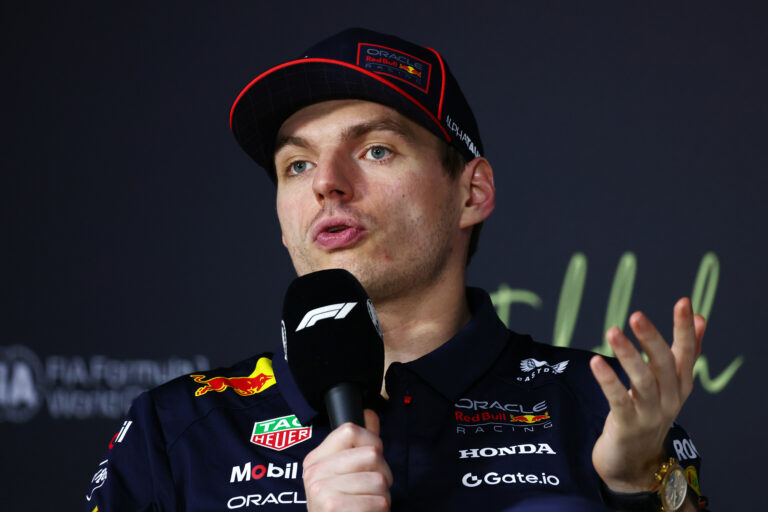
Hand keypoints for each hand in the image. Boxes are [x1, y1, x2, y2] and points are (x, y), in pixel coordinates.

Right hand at [302, 409, 392, 511]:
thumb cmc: (342, 507)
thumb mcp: (344, 473)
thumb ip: (358, 444)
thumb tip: (368, 413)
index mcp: (316, 459)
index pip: (350, 430)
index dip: (372, 441)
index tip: (372, 458)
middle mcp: (315, 472)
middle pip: (372, 454)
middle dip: (383, 474)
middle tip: (372, 489)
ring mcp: (322, 490)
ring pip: (379, 479)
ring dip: (383, 496)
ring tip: (369, 504)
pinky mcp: (334, 507)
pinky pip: (378, 501)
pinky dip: (379, 510)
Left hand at [589, 297, 704, 492]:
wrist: (634, 462)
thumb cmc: (649, 414)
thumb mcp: (669, 384)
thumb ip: (683, 352)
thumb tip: (700, 317)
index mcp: (680, 386)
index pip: (687, 354)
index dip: (685, 329)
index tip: (684, 303)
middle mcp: (670, 400)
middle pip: (665, 366)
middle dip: (653, 339)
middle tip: (636, 315)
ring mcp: (650, 415)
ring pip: (642, 381)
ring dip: (627, 355)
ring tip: (612, 331)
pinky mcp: (627, 426)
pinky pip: (618, 400)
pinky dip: (608, 380)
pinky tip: (595, 362)